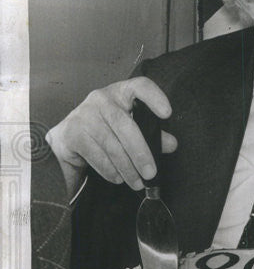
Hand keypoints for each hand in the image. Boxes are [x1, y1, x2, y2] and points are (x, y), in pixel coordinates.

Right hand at [46, 77, 176, 195]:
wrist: (67, 141)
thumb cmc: (105, 132)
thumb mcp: (129, 129)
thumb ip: (152, 134)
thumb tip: (171, 144)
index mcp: (120, 93)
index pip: (139, 86)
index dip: (154, 97)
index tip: (167, 114)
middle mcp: (100, 99)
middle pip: (125, 126)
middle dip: (140, 153)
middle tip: (150, 174)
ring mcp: (83, 115)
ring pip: (111, 145)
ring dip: (127, 168)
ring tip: (136, 182)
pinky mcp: (70, 133)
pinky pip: (96, 155)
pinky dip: (109, 170)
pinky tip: (117, 178)